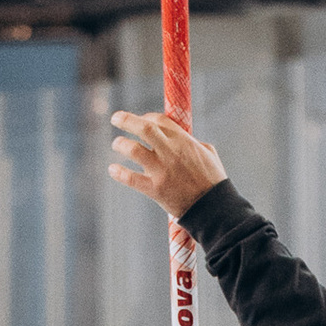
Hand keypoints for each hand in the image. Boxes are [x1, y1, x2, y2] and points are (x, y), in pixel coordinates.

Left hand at [108, 109, 226, 218]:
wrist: (213, 208)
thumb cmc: (213, 180)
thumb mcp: (208, 153)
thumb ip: (192, 142)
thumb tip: (181, 136)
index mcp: (184, 141)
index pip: (159, 120)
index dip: (146, 117)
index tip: (141, 121)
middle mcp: (171, 152)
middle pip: (144, 128)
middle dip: (127, 120)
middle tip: (115, 118)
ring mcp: (161, 171)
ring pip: (133, 150)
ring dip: (121, 144)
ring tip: (116, 144)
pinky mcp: (155, 189)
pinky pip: (130, 178)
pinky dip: (118, 172)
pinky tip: (112, 169)